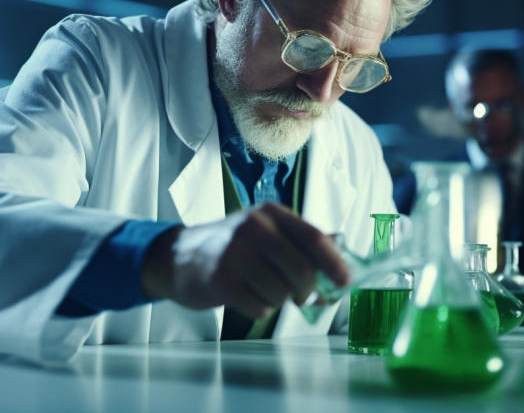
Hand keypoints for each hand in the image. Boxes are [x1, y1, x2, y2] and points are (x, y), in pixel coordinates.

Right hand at [141, 203, 349, 318]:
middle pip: (301, 270)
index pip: (314, 238)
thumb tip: (341, 258)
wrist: (178, 257)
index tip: (345, 282)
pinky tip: (246, 296)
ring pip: (281, 293)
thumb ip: (301, 243)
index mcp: (270, 214)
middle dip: (307, 291)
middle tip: (302, 296)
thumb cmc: (231, 246)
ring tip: (263, 290)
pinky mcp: (220, 281)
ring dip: (279, 301)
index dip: (334, 263)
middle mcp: (253, 228)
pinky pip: (260, 307)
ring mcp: (235, 254)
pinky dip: (260, 309)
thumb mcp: (265, 232)